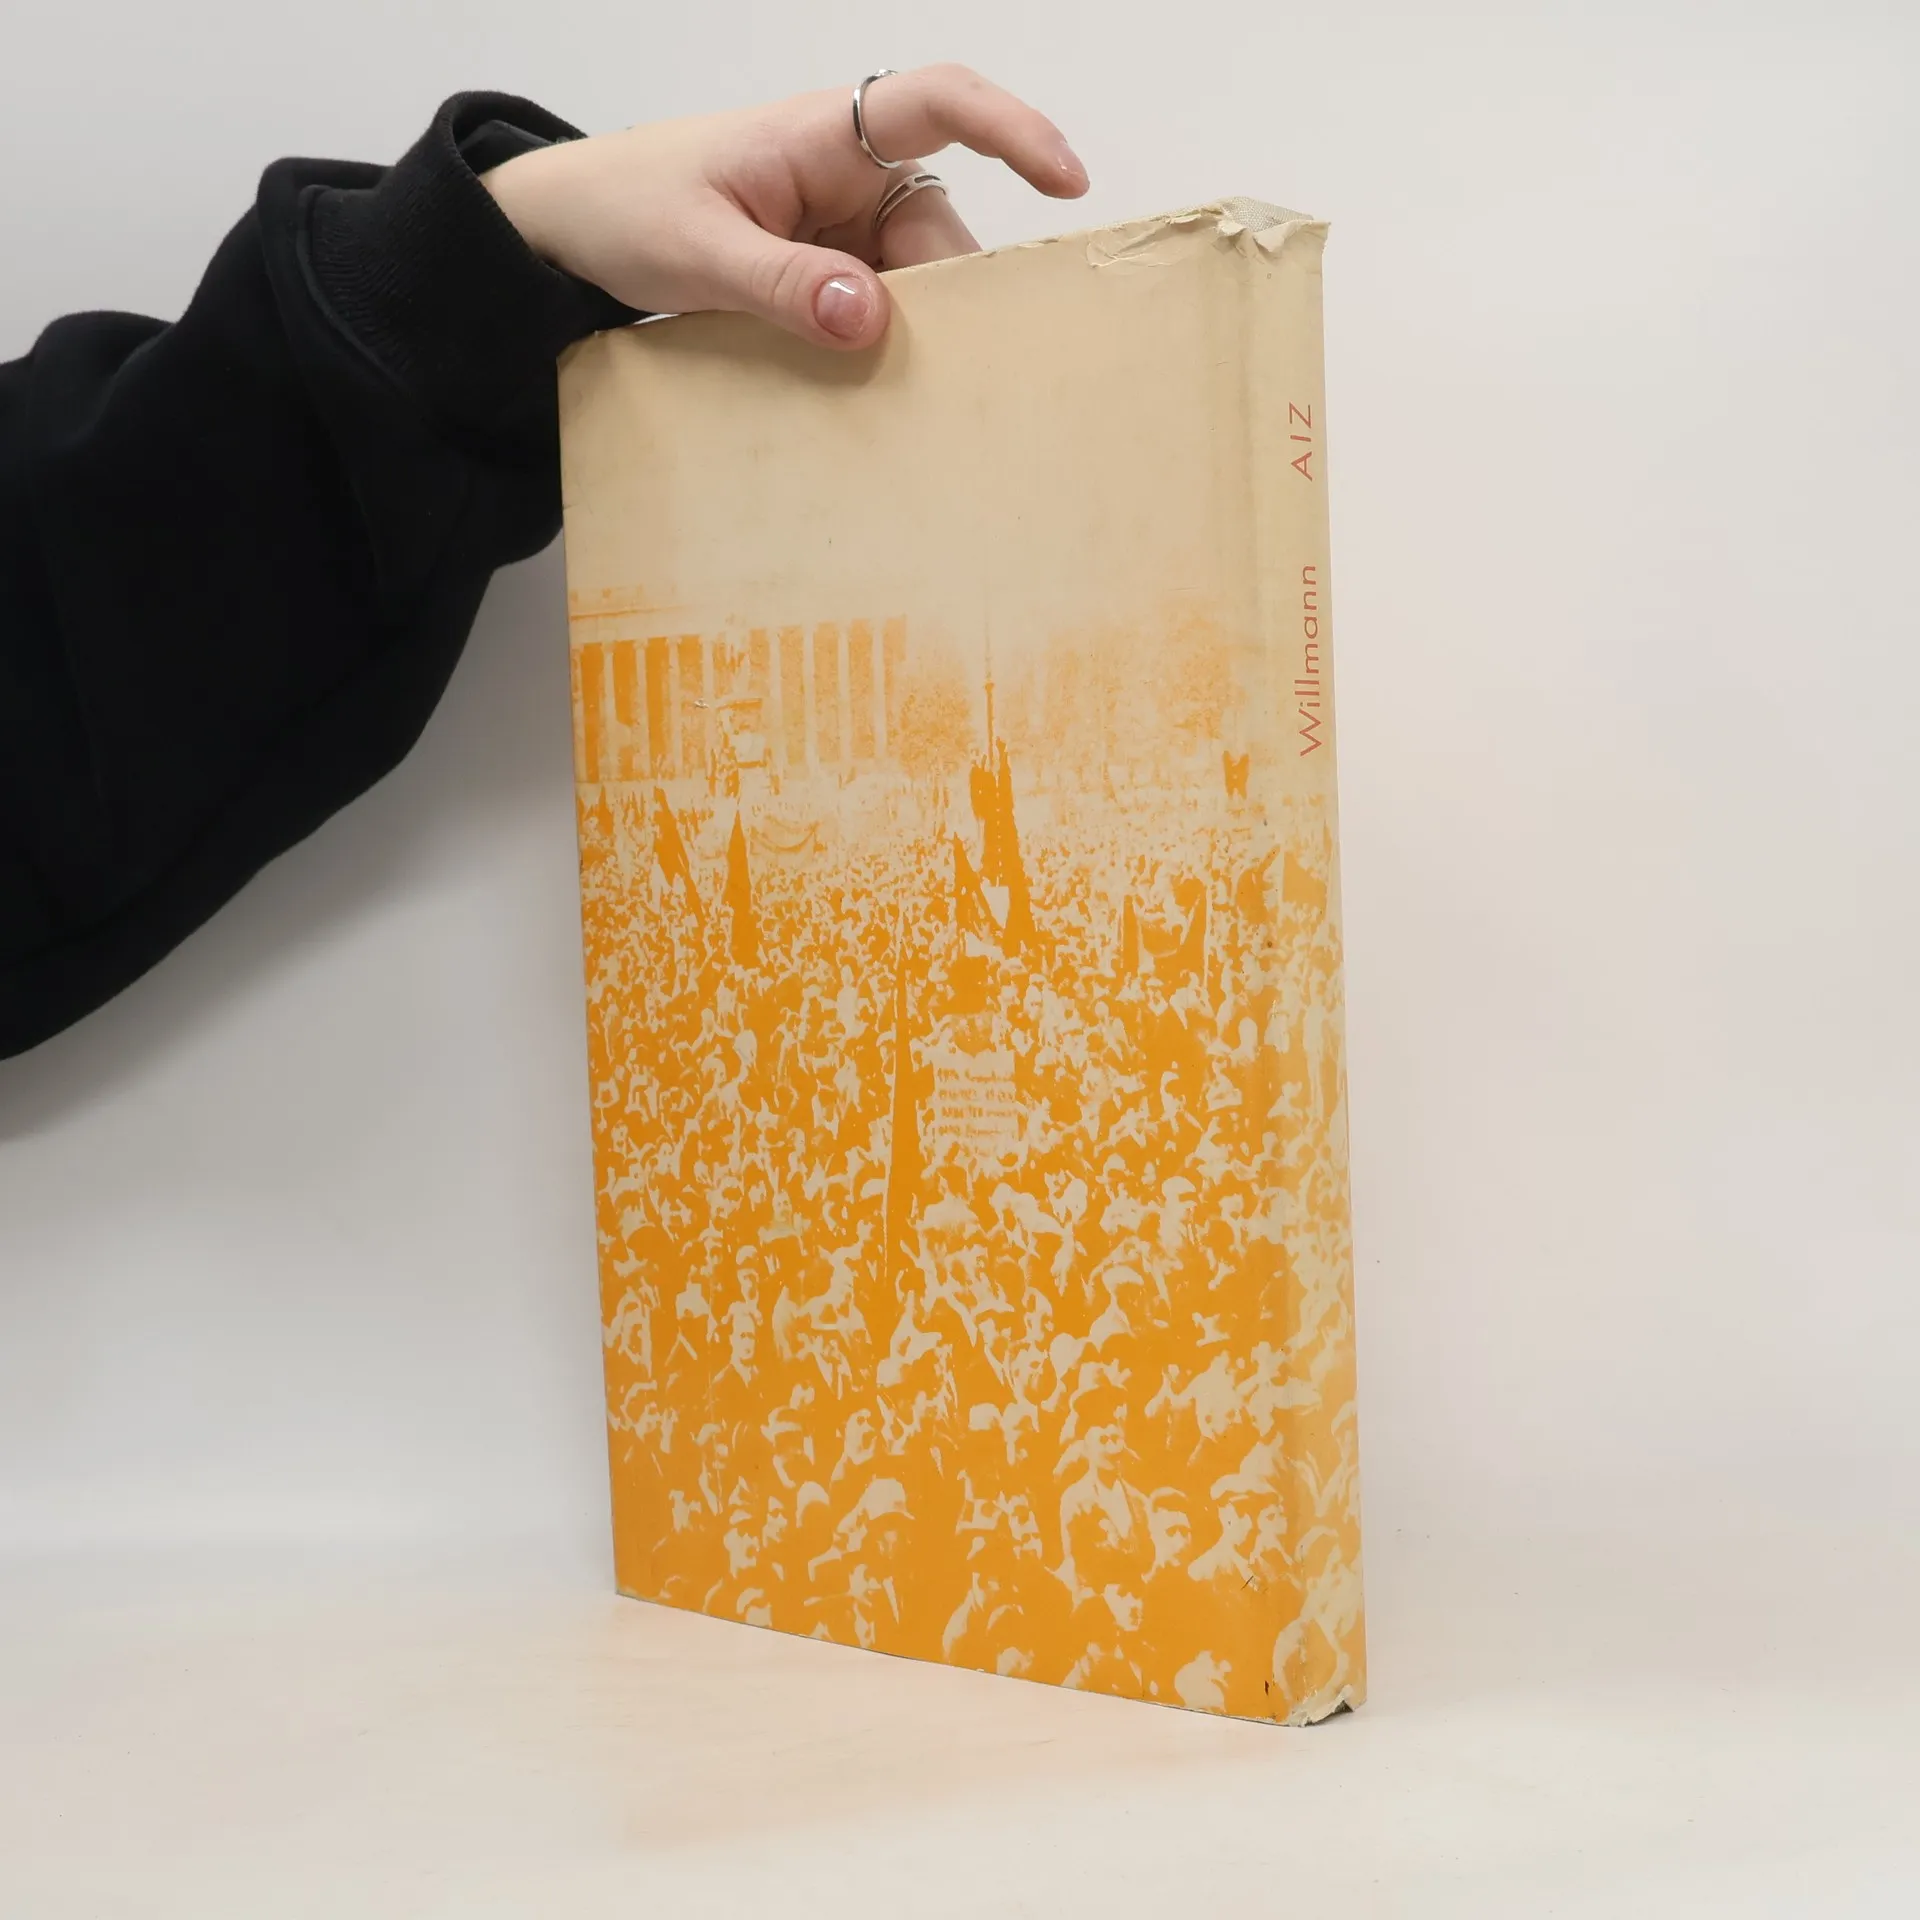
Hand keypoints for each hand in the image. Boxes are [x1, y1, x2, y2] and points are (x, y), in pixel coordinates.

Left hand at [481, 66, 1087, 351]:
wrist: (569, 229)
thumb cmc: (624, 206)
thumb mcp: (696, 251)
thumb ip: (781, 285)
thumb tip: (871, 318)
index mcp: (820, 136)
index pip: (938, 103)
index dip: (1012, 132)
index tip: (1066, 179)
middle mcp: (844, 173)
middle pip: (938, 226)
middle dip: (951, 296)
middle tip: (953, 378)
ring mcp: (836, 225)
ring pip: (913, 278)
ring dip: (912, 335)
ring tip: (902, 401)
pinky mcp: (821, 269)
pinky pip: (875, 306)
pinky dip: (878, 348)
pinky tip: (869, 395)